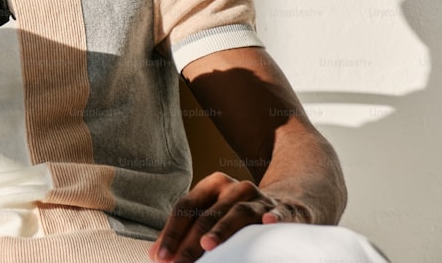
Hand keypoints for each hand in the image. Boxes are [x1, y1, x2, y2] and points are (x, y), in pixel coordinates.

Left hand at [149, 172, 312, 261]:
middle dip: (190, 242)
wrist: (286, 206)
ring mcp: (260, 198)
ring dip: (221, 230)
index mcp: (212, 186)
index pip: (185, 207)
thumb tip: (155, 255)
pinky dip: (274, 216)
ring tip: (207, 246)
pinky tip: (267, 222)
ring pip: (237, 213)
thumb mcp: (212, 217)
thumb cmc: (237, 216)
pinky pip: (280, 212)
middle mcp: (234, 188)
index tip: (161, 257)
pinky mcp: (286, 209)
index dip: (171, 233)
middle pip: (207, 214)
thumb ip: (185, 234)